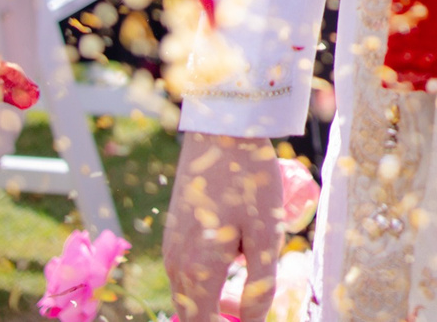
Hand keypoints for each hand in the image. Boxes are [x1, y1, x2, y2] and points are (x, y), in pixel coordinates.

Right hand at [164, 132, 284, 321]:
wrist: (221, 134)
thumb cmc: (250, 181)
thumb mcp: (266, 234)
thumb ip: (259, 284)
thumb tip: (251, 320)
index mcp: (197, 271)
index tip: (248, 319)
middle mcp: (176, 265)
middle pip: (190, 314)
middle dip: (219, 318)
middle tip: (249, 306)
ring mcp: (171, 248)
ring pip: (188, 293)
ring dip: (214, 298)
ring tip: (247, 277)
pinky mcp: (174, 233)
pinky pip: (187, 271)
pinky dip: (208, 278)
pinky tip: (236, 251)